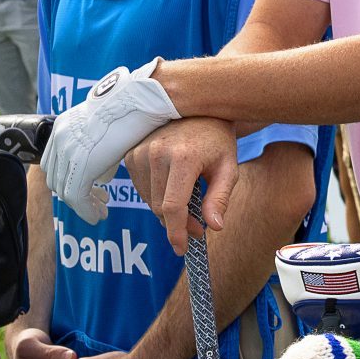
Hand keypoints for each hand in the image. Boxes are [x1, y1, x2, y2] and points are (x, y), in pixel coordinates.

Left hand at [42, 60, 177, 224]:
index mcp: (64, 126)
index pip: (56, 163)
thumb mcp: (112, 127)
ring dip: (82, 205)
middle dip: (74, 194)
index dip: (69, 179)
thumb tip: (103, 175)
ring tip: (100, 211)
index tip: (90, 188)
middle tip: (97, 202)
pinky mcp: (82, 165)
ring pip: (65, 190)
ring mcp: (68, 151)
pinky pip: (76, 197)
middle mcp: (60, 137)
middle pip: (57, 178)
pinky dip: (86, 210)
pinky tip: (99, 215)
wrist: (144, 98)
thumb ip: (102, 150)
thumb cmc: (138, 107)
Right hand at [124, 117, 238, 254]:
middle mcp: (155, 154)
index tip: (183, 249)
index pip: (173, 206)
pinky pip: (141, 188)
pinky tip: (174, 186)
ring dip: (168, 210)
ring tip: (190, 201)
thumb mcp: (229, 167)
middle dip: (178, 224)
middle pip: (160, 207)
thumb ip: (220, 197)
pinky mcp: (130, 154)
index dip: (176, 232)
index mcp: (183, 157)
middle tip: (198, 227)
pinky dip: (157, 196)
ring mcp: (139, 152)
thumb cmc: (218, 140)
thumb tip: (214, 227)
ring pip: (149, 200)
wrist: (199, 109)